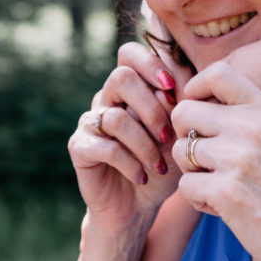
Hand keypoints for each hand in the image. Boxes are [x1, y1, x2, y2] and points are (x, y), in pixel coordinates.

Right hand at [68, 42, 192, 230]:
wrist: (139, 207)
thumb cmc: (163, 165)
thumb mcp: (180, 136)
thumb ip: (180, 108)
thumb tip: (176, 86)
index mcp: (130, 88)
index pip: (129, 54)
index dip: (150, 64)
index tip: (172, 88)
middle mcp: (106, 99)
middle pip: (120, 77)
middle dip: (151, 108)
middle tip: (168, 136)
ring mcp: (90, 122)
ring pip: (115, 116)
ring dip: (144, 144)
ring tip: (159, 166)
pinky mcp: (80, 147)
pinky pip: (105, 147)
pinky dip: (130, 163)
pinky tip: (143, 176)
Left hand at [170, 61, 260, 260]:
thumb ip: (250, 121)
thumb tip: (203, 107)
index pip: (219, 73)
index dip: (196, 88)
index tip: (197, 112)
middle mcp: (253, 127)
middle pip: (184, 112)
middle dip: (185, 138)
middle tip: (204, 161)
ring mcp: (238, 157)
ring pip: (181, 151)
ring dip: (194, 174)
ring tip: (221, 190)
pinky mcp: (225, 191)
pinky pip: (185, 186)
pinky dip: (198, 201)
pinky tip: (224, 210)